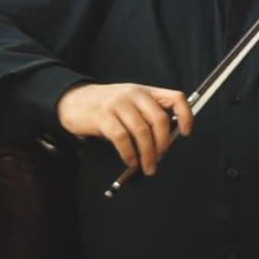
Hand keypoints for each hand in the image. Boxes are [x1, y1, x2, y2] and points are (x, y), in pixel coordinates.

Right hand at [57, 83, 193, 175]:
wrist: (73, 100)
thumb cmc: (105, 106)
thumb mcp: (130, 103)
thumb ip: (147, 115)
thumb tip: (165, 140)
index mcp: (145, 92)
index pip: (176, 97)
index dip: (186, 115)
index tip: (185, 133)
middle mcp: (134, 94)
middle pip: (159, 120)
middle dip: (163, 144)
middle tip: (160, 158)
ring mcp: (118, 104)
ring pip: (142, 132)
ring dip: (147, 154)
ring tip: (147, 166)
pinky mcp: (103, 117)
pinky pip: (122, 138)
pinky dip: (129, 154)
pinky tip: (130, 161)